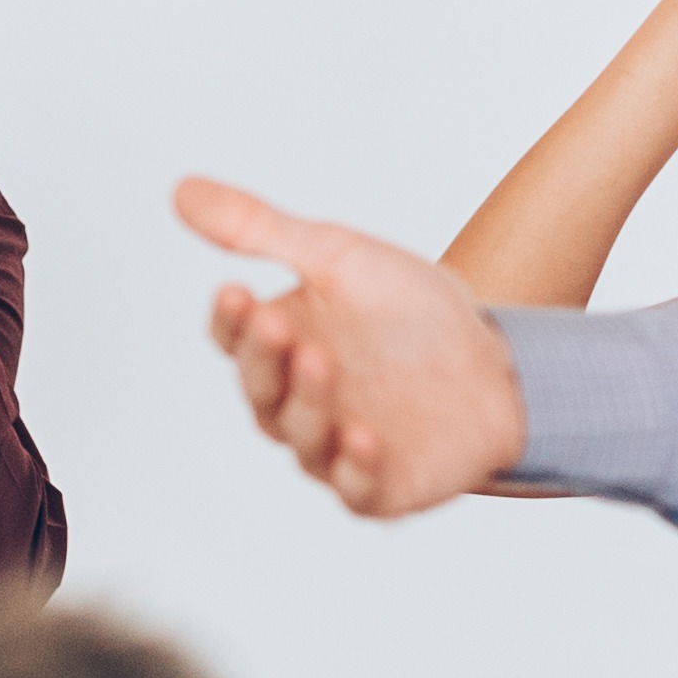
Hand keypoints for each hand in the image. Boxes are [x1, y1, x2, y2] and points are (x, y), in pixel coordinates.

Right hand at [180, 178, 524, 512]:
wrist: (496, 358)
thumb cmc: (408, 310)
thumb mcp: (337, 255)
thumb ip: (261, 230)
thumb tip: (181, 189)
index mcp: (277, 346)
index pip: (234, 338)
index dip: (232, 320)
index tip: (236, 291)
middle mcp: (293, 402)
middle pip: (261, 389)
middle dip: (265, 359)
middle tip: (277, 324)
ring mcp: (333, 447)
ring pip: (301, 436)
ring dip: (306, 402)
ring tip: (319, 361)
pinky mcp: (379, 486)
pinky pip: (356, 487)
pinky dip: (355, 468)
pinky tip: (363, 438)